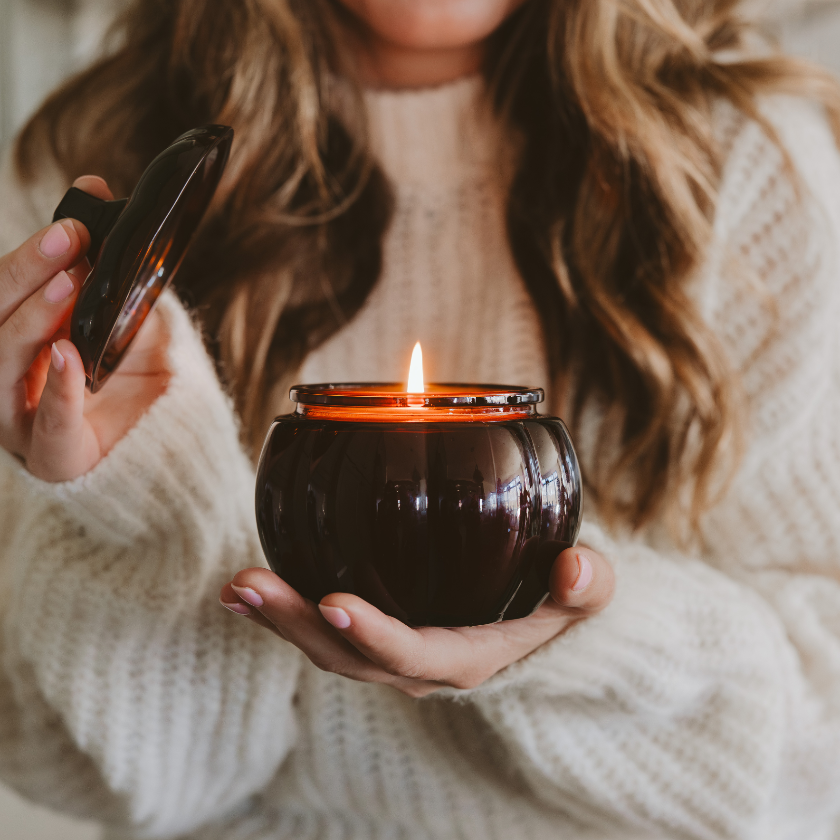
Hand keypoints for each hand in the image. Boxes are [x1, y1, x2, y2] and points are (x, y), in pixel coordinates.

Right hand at [0, 176, 170, 480]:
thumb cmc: (120, 377)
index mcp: (11, 340)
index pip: (2, 293)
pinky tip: (67, 355)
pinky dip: (57, 388)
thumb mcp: (119, 315)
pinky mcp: (49, 453)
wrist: (148, 444)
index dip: (28, 256)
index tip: (72, 221)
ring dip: (34, 319)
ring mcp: (16, 418)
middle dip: (26, 272)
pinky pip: (45, 422)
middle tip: (69, 236)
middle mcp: (2, 376)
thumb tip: (96, 189)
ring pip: (3, 362)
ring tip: (67, 284)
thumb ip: (104, 264)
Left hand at [220, 546, 614, 697]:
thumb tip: (575, 566)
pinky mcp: (373, 632)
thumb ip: (589, 586)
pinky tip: (247, 587)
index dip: (374, 636)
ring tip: (235, 585)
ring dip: (277, 617)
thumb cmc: (556, 606)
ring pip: (324, 647)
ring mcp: (388, 653)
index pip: (411, 655)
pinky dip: (284, 612)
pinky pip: (322, 630)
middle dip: (294, 623)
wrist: (535, 624)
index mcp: (462, 658)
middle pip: (347, 656)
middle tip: (245, 583)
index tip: (334, 602)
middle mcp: (415, 666)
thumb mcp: (586, 597)